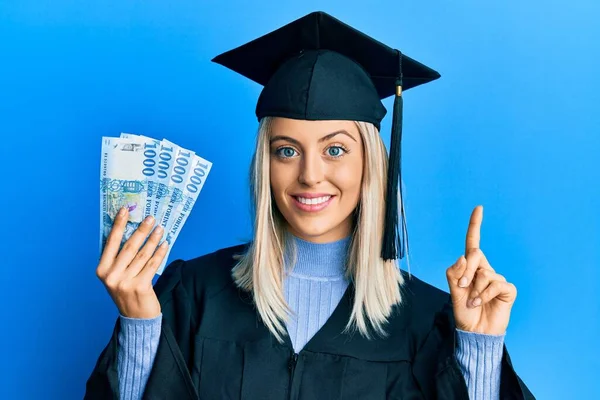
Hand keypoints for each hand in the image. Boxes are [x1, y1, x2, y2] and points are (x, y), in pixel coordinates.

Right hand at [96, 207, 168, 318]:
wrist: (136, 318)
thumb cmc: (127, 292)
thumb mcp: (117, 276)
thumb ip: (120, 258)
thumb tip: (131, 230)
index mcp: (102, 270)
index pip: (111, 243)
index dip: (118, 225)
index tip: (125, 210)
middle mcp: (111, 276)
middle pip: (129, 246)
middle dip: (141, 230)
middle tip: (150, 218)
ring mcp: (125, 282)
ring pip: (142, 254)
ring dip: (153, 239)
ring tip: (160, 229)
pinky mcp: (140, 287)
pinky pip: (152, 264)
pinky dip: (160, 253)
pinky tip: (165, 244)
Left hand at [445, 205, 516, 334]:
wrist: (475, 332)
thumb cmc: (464, 311)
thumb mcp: (453, 291)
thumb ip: (455, 273)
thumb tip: (463, 257)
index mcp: (470, 267)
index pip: (472, 243)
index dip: (475, 225)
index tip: (479, 208)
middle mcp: (485, 269)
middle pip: (475, 255)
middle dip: (466, 271)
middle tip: (463, 288)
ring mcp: (497, 279)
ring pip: (484, 273)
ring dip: (474, 290)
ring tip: (473, 302)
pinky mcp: (507, 290)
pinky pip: (496, 284)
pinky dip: (484, 295)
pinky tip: (481, 304)